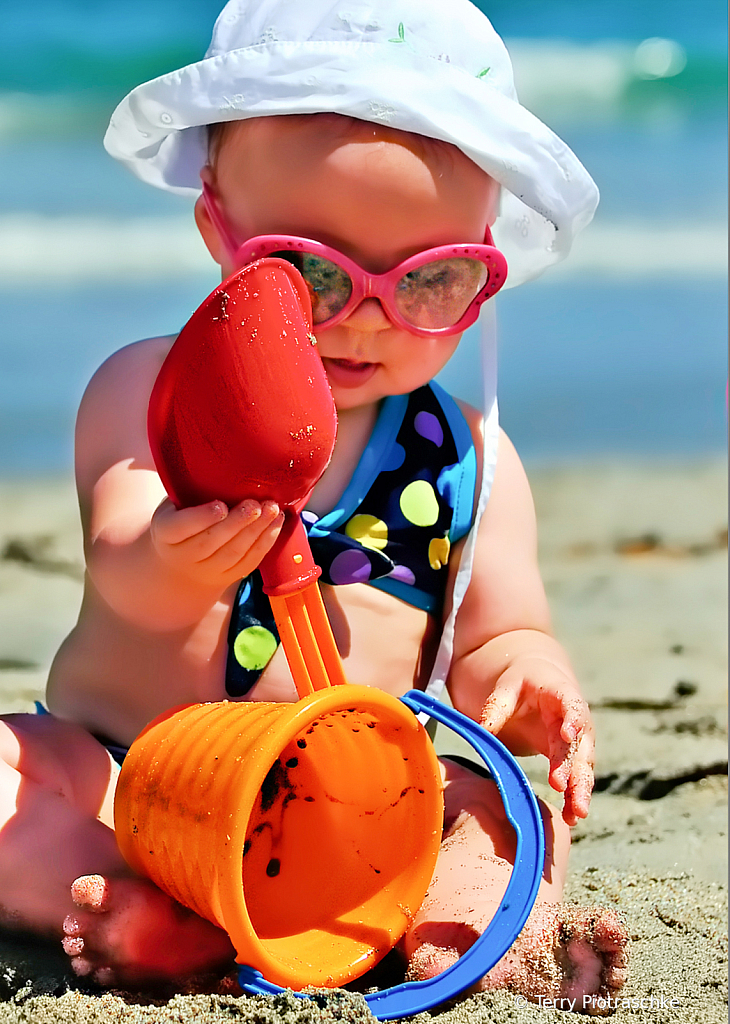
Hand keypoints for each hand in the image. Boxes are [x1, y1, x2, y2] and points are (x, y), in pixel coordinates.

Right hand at [150, 497, 283, 589]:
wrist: (182, 562)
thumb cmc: (182, 519)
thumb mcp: (175, 504)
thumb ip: (191, 491)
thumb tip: (220, 463)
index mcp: (165, 533)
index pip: (180, 528)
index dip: (201, 518)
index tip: (221, 505)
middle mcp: (183, 556)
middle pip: (210, 542)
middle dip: (237, 523)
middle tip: (256, 505)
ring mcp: (206, 571)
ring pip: (233, 554)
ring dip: (257, 531)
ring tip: (272, 510)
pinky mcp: (228, 577)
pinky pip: (249, 562)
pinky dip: (266, 542)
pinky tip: (277, 523)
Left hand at [478, 657, 594, 825]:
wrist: (538, 683)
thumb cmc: (521, 683)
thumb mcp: (507, 687)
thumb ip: (497, 706)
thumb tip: (484, 728)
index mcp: (561, 693)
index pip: (571, 705)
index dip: (572, 719)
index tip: (568, 735)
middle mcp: (575, 719)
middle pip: (579, 744)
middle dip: (574, 766)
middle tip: (564, 787)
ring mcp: (575, 741)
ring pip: (581, 766)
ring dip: (580, 789)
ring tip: (576, 814)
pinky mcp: (569, 757)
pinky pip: (574, 778)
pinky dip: (573, 796)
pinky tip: (571, 818)